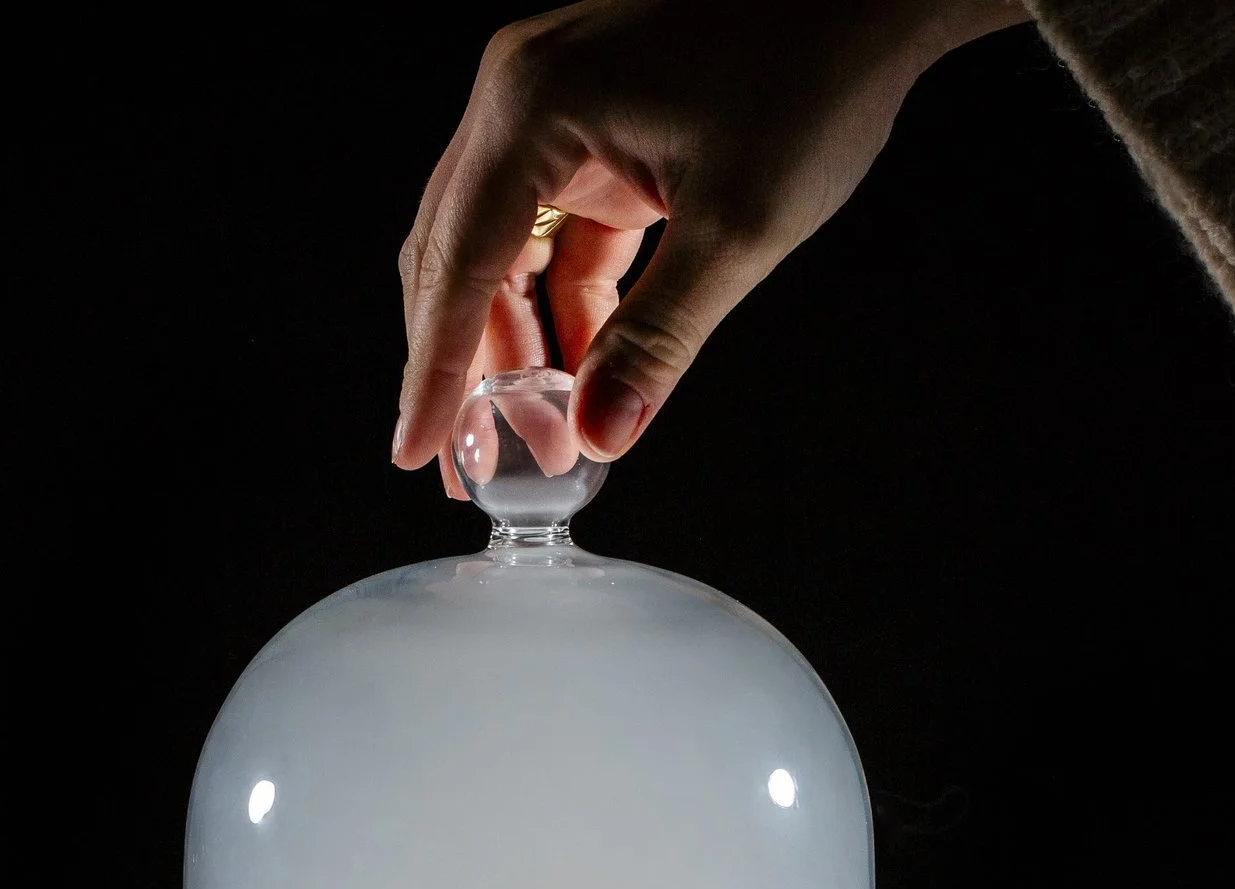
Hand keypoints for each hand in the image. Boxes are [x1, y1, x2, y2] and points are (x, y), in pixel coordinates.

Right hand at [393, 0, 1028, 494]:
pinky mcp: (589, 124)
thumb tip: (599, 432)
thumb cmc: (816, 76)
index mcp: (534, 106)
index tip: (418, 452)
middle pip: (458, 257)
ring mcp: (550, 106)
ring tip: (535, 433)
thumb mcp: (738, 228)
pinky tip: (579, 372)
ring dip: (515, 344)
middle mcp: (520, 95)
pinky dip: (560, 304)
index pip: (459, 264)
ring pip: (498, 250)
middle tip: (473, 465)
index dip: (434, 373)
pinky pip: (550, 230)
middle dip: (465, 369)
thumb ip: (657, 339)